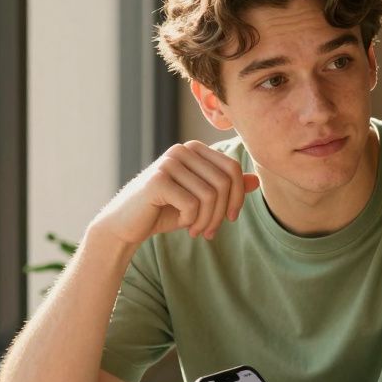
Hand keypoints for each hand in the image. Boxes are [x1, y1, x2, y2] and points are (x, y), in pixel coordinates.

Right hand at [90, 141, 259, 246]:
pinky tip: (181, 225)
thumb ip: (226, 189)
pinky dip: (191, 221)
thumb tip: (256, 181)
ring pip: (210, 195)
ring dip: (207, 220)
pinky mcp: (158, 180)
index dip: (237, 197)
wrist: (126, 224)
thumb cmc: (165, 211)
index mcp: (194, 149)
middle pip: (224, 182)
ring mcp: (168, 162)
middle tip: (210, 232)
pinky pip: (192, 204)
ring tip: (197, 231)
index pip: (232, 168)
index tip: (229, 219)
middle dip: (221, 213)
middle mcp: (182, 150)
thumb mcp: (200, 201)